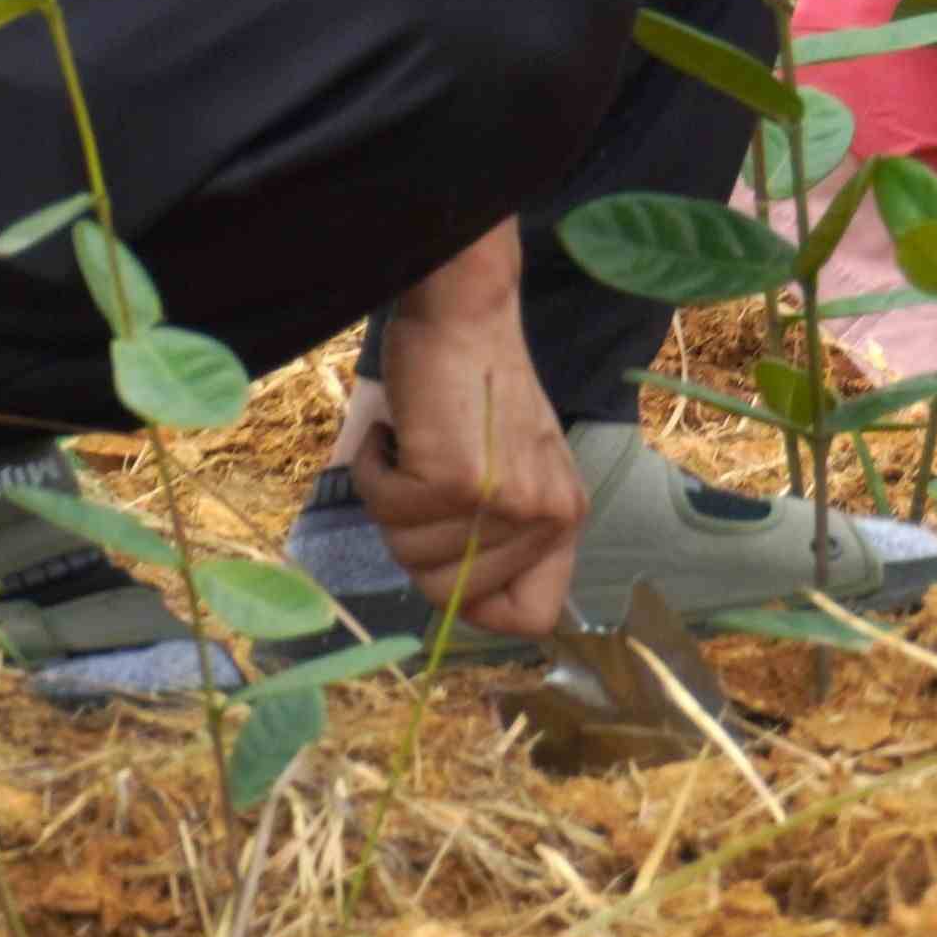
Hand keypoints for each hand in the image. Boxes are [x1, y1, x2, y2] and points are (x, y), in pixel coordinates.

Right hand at [347, 234, 586, 642]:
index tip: (447, 559)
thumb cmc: (476, 393)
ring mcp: (504, 501)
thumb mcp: (512, 472)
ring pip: (409, 556)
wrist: (464, 317)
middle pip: (448, 596)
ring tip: (415, 449)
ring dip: (391, 503)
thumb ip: (502, 539)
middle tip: (423, 481)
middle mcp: (546, 516)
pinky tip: (396, 434)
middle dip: (414, 543)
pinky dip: (372, 472)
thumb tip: (467, 607)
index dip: (475, 603)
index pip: (531, 618)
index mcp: (564, 518)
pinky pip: (385, 511)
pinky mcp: (458, 481)